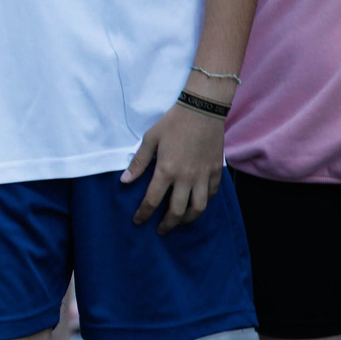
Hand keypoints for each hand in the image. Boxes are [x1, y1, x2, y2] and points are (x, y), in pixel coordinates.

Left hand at [122, 104, 224, 234]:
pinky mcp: (216, 171)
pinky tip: (196, 204)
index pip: (152, 201)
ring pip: (198, 208)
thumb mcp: (150, 139)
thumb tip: (125, 181)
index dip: (144, 214)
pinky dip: (203, 202)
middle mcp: (186, 178)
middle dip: (167, 225)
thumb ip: (138, 163)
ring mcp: (203, 176)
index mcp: (166, 170)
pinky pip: (210, 194)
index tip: (138, 221)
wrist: (203, 109)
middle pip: (177, 212)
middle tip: (160, 229)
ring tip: (179, 222)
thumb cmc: (173, 122)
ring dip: (187, 220)